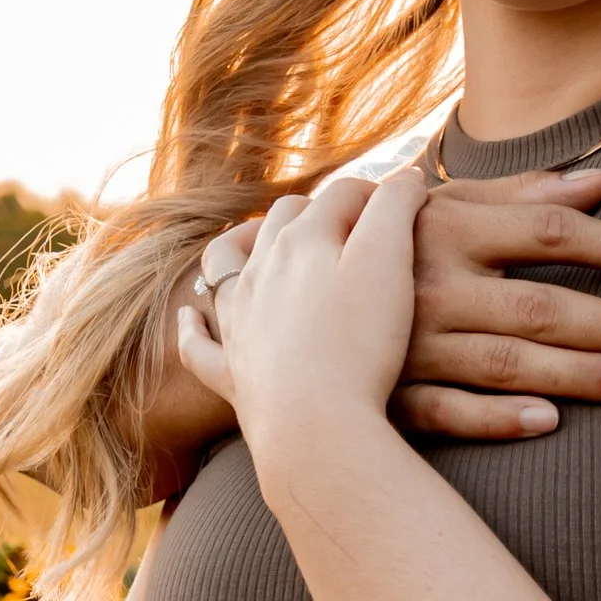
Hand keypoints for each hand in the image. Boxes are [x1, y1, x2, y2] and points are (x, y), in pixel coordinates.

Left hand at [176, 165, 420, 444]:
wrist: (317, 427)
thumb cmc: (361, 344)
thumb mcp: (389, 262)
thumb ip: (395, 208)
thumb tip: (406, 174)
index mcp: (303, 238)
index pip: (342, 194)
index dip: (378, 194)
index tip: (407, 208)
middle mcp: (260, 269)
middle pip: (285, 219)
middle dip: (318, 211)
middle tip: (353, 226)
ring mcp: (238, 320)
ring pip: (228, 263)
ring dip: (244, 244)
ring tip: (260, 241)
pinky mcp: (231, 371)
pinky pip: (200, 344)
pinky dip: (195, 325)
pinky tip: (193, 315)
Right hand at [399, 167, 600, 441]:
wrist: (286, 300)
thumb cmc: (387, 248)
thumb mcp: (444, 207)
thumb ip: (521, 196)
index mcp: (447, 227)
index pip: (544, 232)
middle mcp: (430, 283)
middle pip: (538, 304)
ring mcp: (408, 344)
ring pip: (503, 362)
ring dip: (574, 374)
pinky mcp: (388, 394)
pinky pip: (446, 412)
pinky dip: (494, 417)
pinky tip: (548, 422)